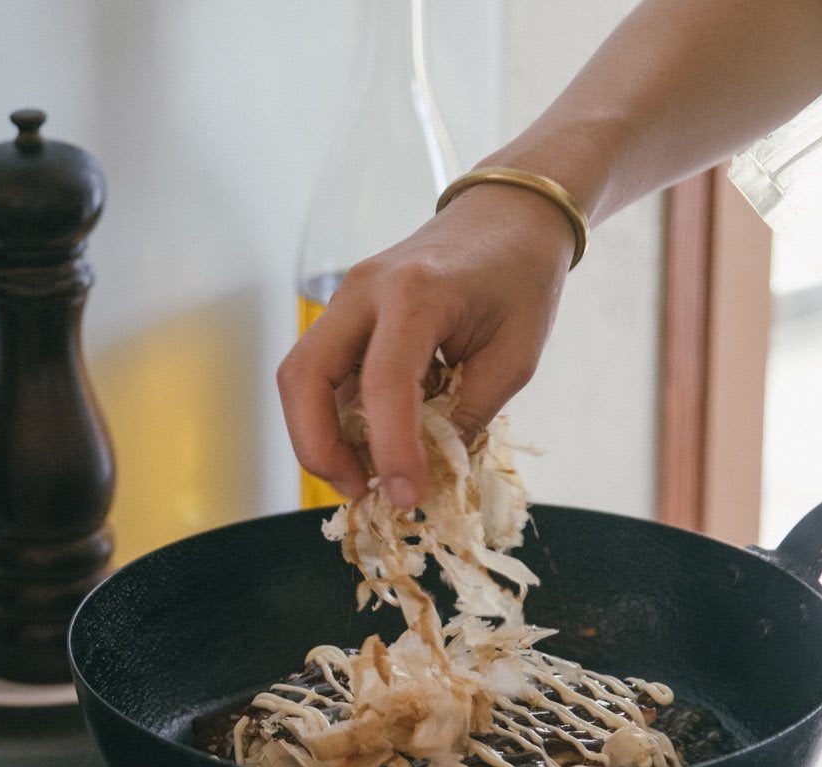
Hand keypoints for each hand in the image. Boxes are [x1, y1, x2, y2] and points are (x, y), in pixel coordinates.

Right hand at [276, 182, 576, 506]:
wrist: (508, 214)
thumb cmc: (520, 277)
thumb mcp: (514, 356)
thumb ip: (468, 414)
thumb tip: (429, 474)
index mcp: (416, 293)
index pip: (383, 382)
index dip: (388, 449)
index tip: (405, 496)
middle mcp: (365, 291)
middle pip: (303, 376)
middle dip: (318, 447)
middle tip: (359, 490)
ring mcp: (346, 299)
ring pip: (300, 377)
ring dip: (318, 437)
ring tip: (364, 476)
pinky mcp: (344, 314)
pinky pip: (321, 374)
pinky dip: (334, 417)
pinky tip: (369, 443)